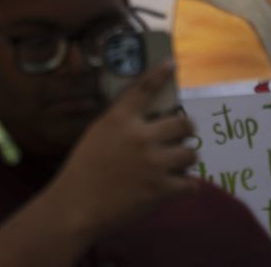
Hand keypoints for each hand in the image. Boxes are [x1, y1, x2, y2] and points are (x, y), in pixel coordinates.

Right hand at [49, 62, 199, 235]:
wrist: (78, 205)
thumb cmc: (83, 168)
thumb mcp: (97, 134)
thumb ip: (121, 123)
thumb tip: (146, 120)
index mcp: (120, 119)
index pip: (144, 89)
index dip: (161, 74)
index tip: (172, 64)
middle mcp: (141, 136)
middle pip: (183, 123)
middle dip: (185, 130)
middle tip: (181, 136)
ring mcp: (154, 163)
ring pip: (192, 153)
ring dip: (186, 158)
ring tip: (177, 163)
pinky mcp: (162, 189)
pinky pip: (191, 183)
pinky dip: (186, 185)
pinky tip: (176, 186)